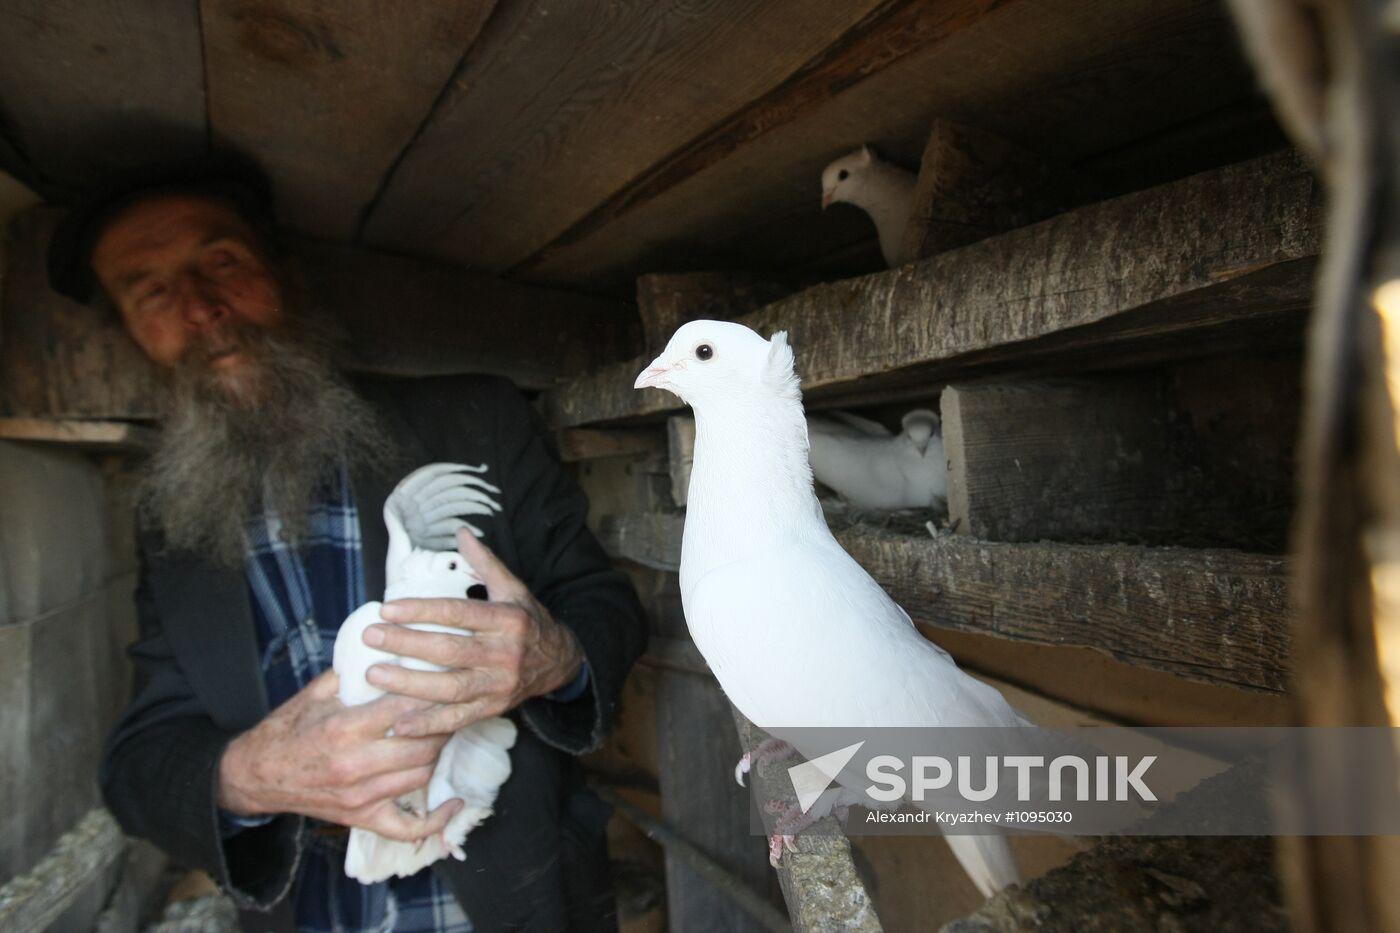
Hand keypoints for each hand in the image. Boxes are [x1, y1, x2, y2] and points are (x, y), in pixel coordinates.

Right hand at [217, 670, 463, 840]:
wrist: (255, 775)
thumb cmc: (287, 729)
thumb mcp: (316, 692)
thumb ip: (353, 672)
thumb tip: (391, 649)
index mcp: (345, 728)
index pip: (405, 709)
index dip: (431, 693)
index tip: (444, 680)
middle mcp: (356, 764)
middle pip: (422, 743)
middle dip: (443, 722)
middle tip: (450, 706)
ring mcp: (361, 796)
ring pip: (421, 774)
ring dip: (438, 752)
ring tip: (442, 733)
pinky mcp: (361, 817)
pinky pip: (407, 829)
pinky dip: (435, 821)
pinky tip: (453, 804)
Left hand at [362, 529, 584, 736]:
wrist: (560, 663)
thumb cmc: (528, 621)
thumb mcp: (513, 589)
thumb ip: (485, 561)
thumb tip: (460, 531)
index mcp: (507, 620)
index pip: (458, 613)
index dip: (421, 610)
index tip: (387, 609)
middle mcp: (504, 654)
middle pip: (449, 650)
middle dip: (406, 643)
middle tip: (370, 636)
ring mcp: (499, 685)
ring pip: (450, 688)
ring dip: (409, 684)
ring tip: (374, 674)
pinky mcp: (493, 709)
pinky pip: (457, 719)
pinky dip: (428, 724)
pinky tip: (398, 723)